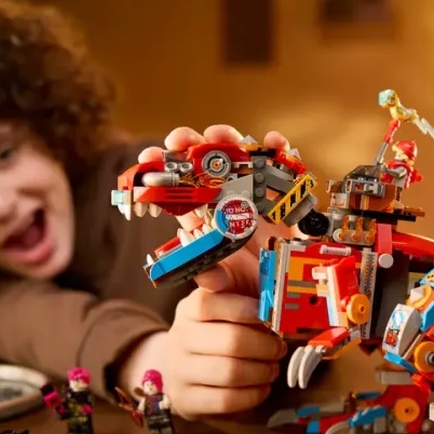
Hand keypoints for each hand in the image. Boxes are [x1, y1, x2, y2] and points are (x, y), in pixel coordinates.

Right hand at [122, 287, 287, 419]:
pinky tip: (261, 386)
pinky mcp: (187, 401)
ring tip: (272, 366)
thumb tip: (244, 263)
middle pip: (231, 342)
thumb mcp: (224, 300)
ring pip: (231, 374)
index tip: (270, 316)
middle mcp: (180, 338)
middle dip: (266, 346)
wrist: (182, 366)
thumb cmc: (217, 328)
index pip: (211, 304)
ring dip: (263, 371)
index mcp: (189, 308)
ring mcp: (179, 372)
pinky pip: (227, 402)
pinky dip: (253, 395)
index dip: (247, 310)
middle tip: (279, 347)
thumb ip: (235, 282)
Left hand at [138, 123, 296, 297]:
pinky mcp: (284, 199)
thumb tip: (201, 268)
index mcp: (204, 218)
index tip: (149, 156)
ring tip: (220, 136)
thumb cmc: (247, 289)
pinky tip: (274, 141)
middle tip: (180, 140)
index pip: (178, 189)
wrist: (283, 297)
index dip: (162, 169)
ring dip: (228, 141)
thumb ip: (211, 278)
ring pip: (239, 158)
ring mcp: (255, 196)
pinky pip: (282, 169)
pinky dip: (278, 151)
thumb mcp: (224, 286)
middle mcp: (227, 201)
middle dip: (190, 145)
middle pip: (205, 165)